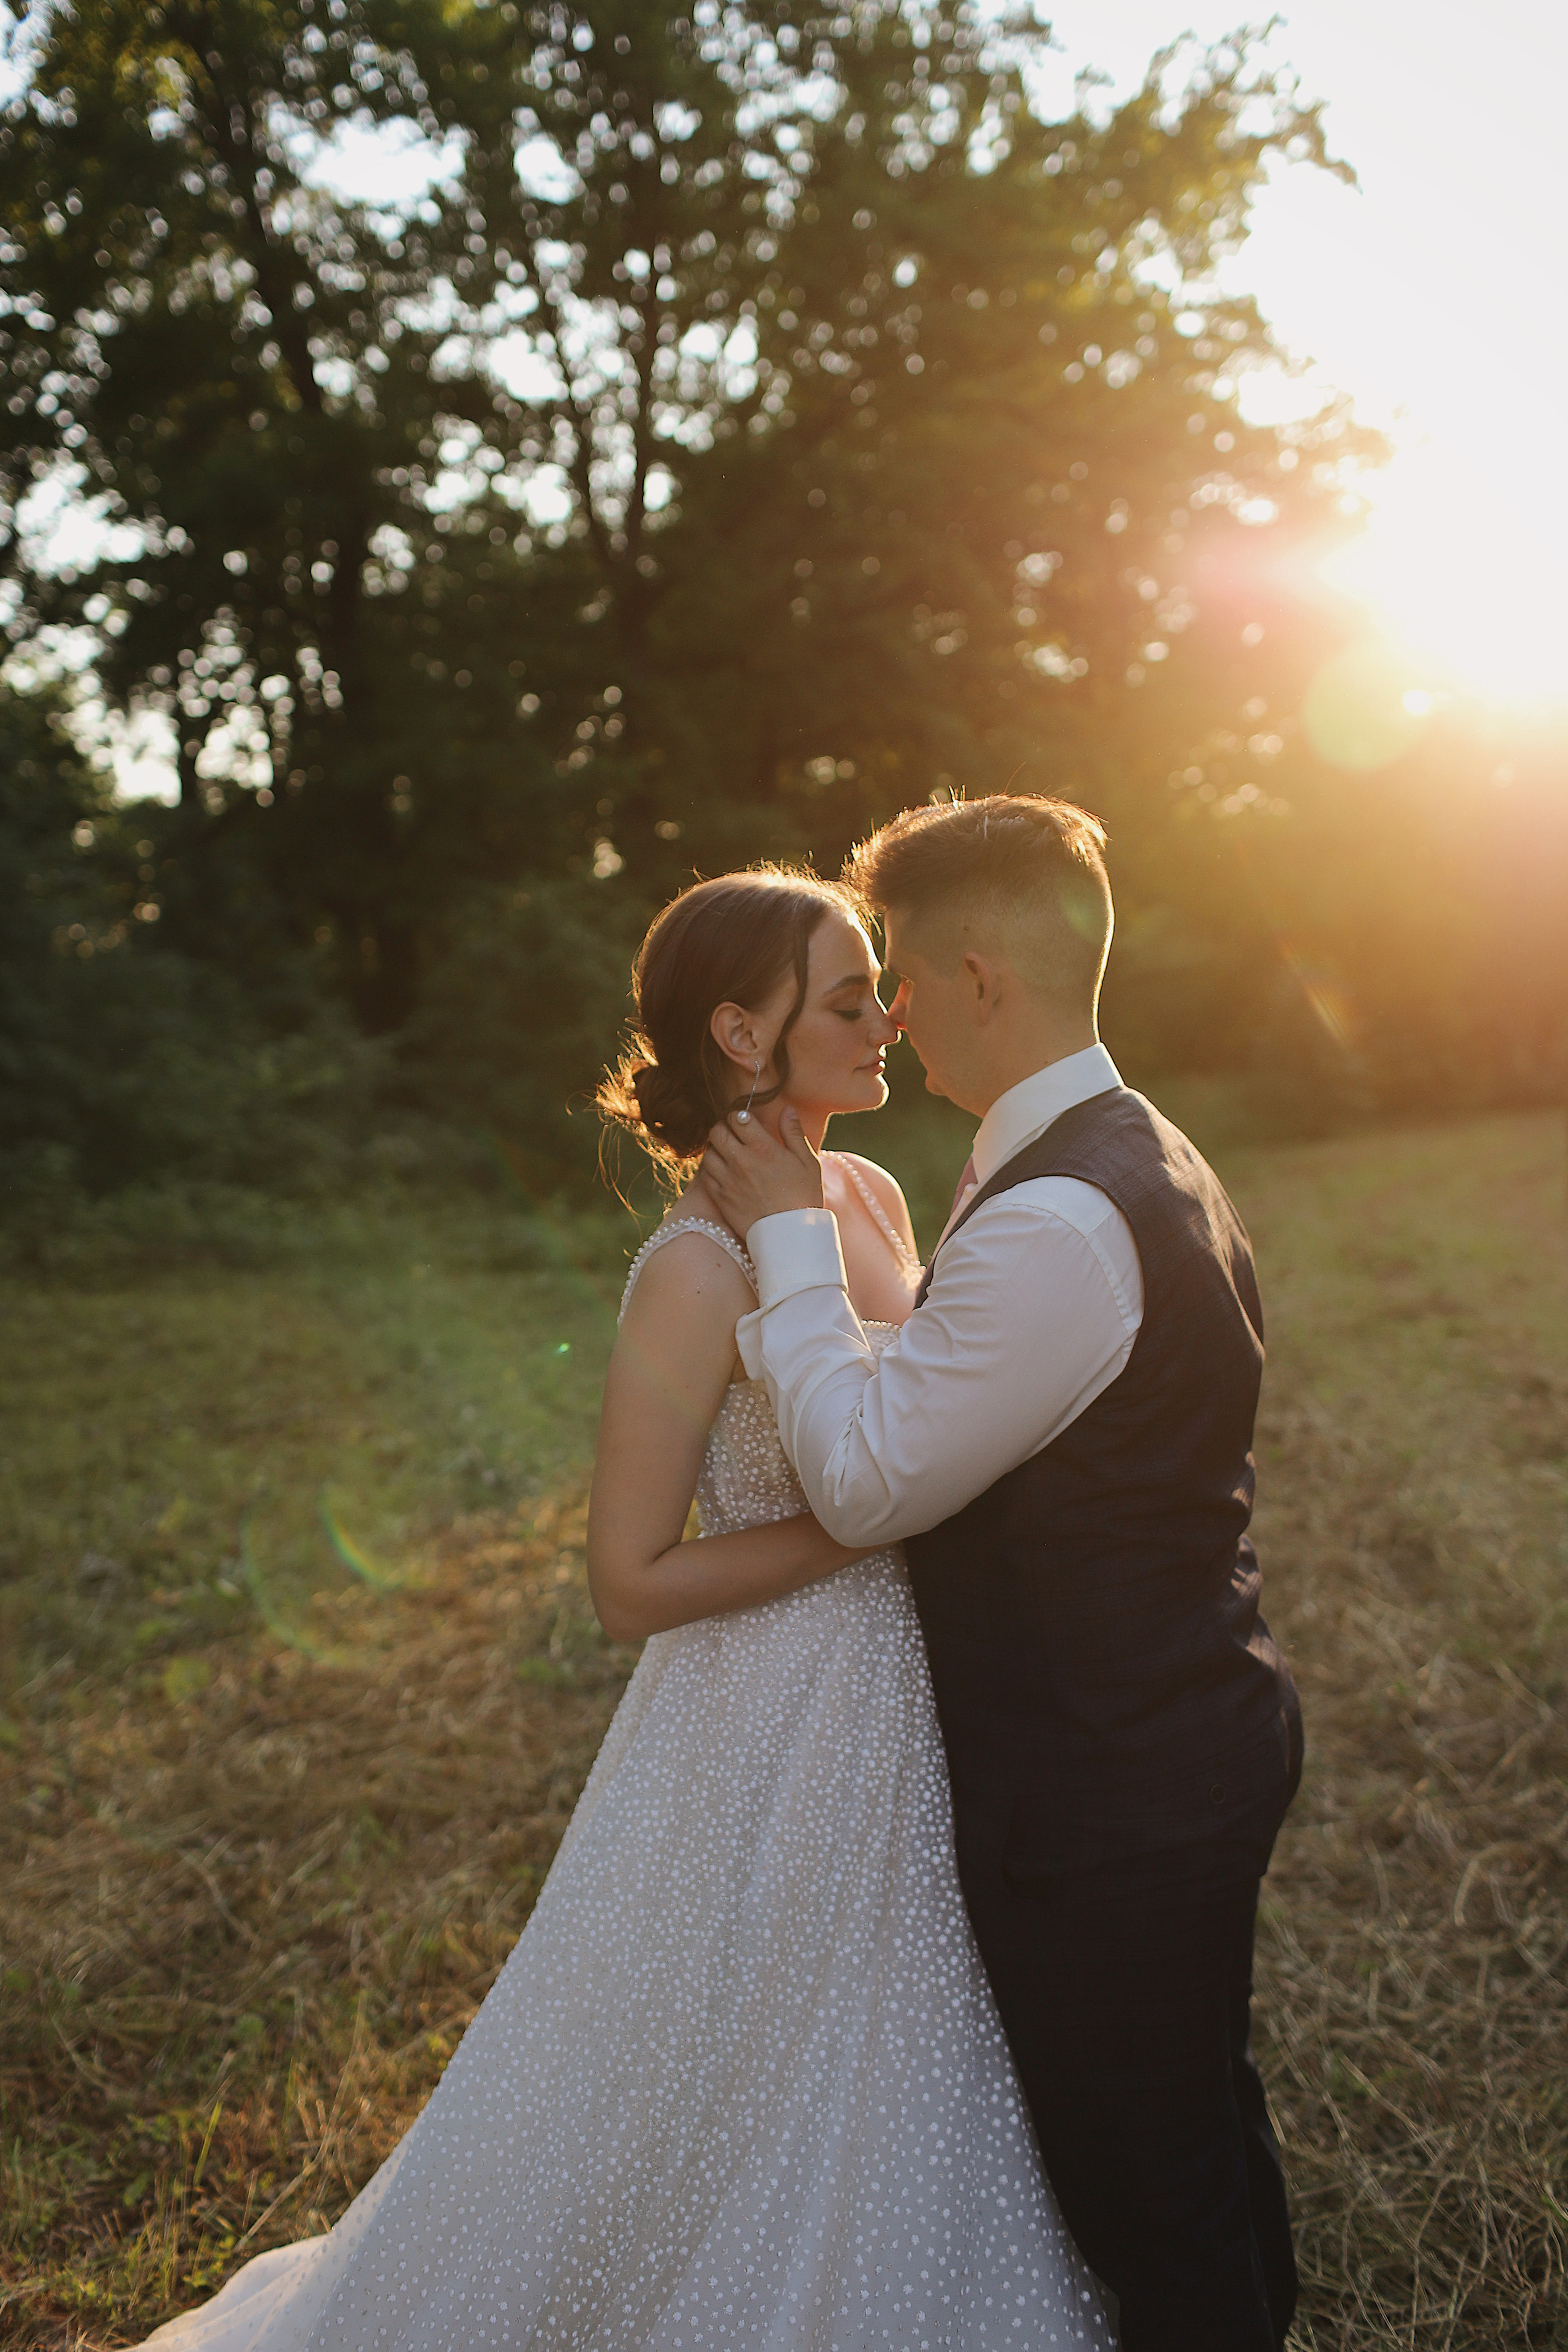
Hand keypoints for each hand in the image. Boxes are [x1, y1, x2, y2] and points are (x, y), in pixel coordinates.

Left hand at [702, 1106, 823, 1238]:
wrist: (790, 1235)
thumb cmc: (803, 1196)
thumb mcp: (807, 1161)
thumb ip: (793, 1133)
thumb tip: (786, 1109)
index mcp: (763, 1147)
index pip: (737, 1117)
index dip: (739, 1116)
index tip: (746, 1122)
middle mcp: (741, 1160)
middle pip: (717, 1131)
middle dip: (724, 1128)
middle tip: (734, 1135)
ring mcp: (727, 1179)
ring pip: (708, 1152)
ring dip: (716, 1149)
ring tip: (728, 1154)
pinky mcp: (720, 1197)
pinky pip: (705, 1175)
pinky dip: (711, 1169)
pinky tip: (723, 1172)